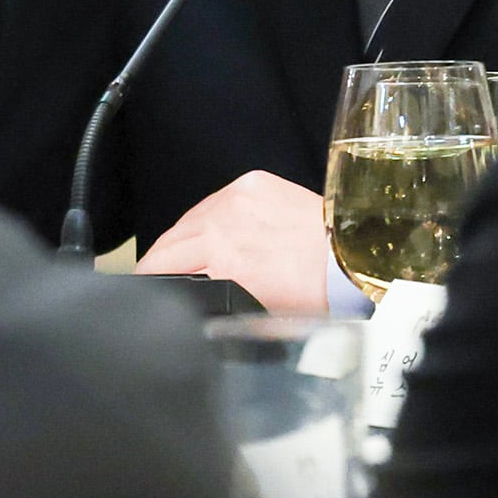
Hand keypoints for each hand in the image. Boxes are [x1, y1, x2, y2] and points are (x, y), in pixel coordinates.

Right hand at [136, 171, 330, 313]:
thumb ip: (211, 303)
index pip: (158, 267)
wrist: (350, 257)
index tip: (147, 293)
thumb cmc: (311, 292)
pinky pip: (214, 203)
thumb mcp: (253, 314)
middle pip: (168, 242)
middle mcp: (225, 222)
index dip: (148, 284)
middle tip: (163, 282)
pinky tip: (220, 236)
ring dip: (185, 240)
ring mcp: (238, 197)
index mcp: (223, 260)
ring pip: (188, 221)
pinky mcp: (252, 183)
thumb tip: (186, 304)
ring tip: (194, 261)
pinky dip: (211, 220)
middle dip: (161, 264)